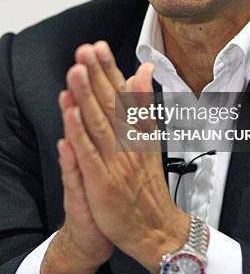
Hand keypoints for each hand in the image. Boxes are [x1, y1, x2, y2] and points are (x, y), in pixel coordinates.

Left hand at [64, 42, 189, 273]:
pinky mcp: (102, 181)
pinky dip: (80, 132)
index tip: (99, 48)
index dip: (109, 69)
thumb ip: (143, 104)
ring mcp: (115, 161)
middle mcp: (128, 142)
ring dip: (87, 96)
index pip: (122, 94)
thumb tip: (143, 70)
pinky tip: (71, 113)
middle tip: (86, 50)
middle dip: (97, 74)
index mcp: (139, 130)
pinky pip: (89, 154)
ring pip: (99, 123)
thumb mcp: (151, 138)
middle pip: (110, 103)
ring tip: (77, 71)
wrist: (154, 226)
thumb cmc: (148, 183)